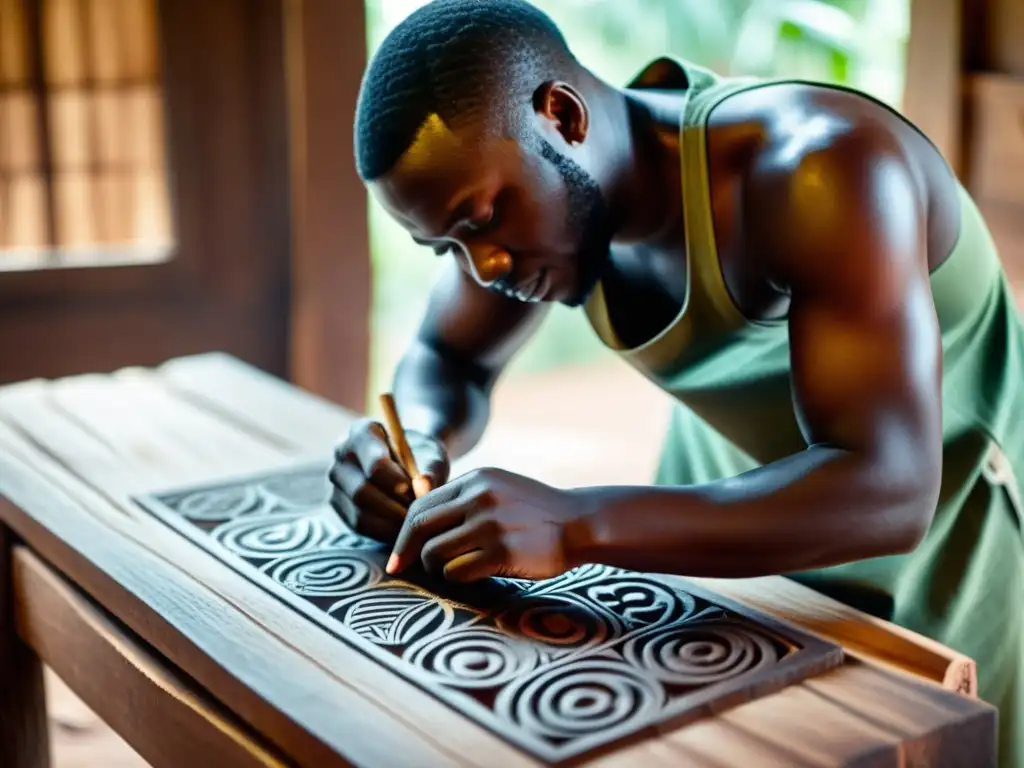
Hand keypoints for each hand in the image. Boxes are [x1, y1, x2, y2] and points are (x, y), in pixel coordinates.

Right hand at [329, 418, 449, 542]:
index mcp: (361, 432)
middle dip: (393, 508)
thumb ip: (430, 468)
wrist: (409, 463)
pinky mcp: (338, 504)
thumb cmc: (420, 455)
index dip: (397, 483)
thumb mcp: (431, 455)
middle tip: (417, 515)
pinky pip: (358, 526)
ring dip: (389, 522)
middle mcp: (341, 454)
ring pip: (359, 512)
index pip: (375, 464)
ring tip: (412, 522)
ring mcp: (336, 481)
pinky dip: (382, 531)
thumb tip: (426, 487)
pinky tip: (401, 529)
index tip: (415, 493)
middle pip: (362, 492)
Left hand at [386, 468, 589, 581]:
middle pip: (419, 527)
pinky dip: (457, 579)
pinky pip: (457, 572)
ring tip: (453, 570)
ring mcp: (491, 524)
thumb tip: (419, 523)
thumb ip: (465, 498)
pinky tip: (472, 576)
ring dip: (436, 568)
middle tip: (398, 569)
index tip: (398, 554)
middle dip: (405, 552)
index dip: (403, 532)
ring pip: (434, 553)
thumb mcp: (500, 488)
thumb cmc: (535, 512)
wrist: (579, 523)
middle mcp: (480, 498)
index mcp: (476, 479)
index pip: (421, 505)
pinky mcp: (502, 552)